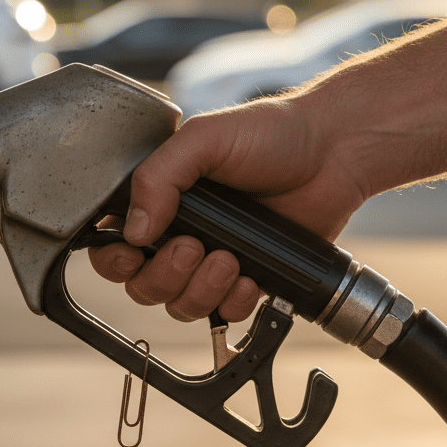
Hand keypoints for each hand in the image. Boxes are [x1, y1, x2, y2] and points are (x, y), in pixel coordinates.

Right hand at [88, 95, 368, 321]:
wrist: (332, 153)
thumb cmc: (270, 133)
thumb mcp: (204, 139)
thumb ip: (159, 176)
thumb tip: (134, 229)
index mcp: (160, 198)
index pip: (113, 244)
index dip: (115, 259)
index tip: (132, 253)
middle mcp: (181, 232)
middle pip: (143, 285)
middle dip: (164, 275)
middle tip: (194, 247)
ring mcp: (213, 259)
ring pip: (180, 305)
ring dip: (199, 291)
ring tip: (228, 259)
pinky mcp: (249, 278)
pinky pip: (225, 313)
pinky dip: (233, 302)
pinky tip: (250, 278)